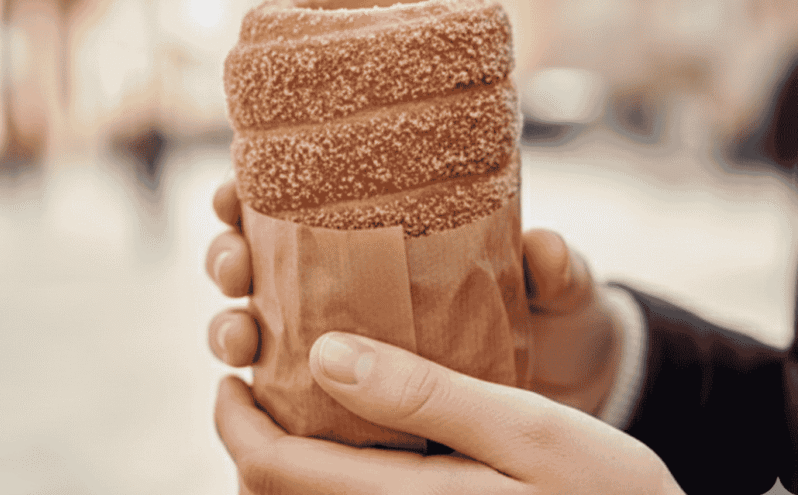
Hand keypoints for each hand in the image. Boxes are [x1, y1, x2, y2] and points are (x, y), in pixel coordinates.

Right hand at [206, 180, 621, 413]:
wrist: (565, 382)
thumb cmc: (553, 317)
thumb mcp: (556, 290)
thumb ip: (555, 272)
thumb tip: (546, 248)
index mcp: (381, 235)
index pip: (296, 202)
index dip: (250, 194)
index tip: (234, 193)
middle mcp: (347, 283)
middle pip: (256, 260)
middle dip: (226, 259)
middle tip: (235, 268)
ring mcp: (341, 339)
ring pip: (255, 323)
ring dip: (229, 326)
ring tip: (239, 336)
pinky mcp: (348, 398)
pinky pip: (286, 391)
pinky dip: (260, 390)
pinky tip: (253, 392)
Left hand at [215, 332, 683, 493]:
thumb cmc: (604, 491)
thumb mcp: (526, 428)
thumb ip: (425, 394)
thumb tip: (324, 354)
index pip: (272, 472)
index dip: (234, 421)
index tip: (232, 373)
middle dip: (252, 439)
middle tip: (261, 377)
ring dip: (285, 458)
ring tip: (302, 398)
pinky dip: (327, 474)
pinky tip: (359, 434)